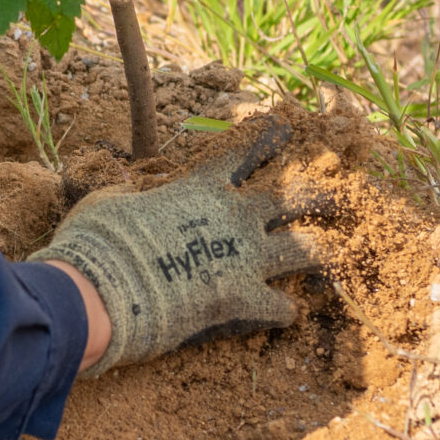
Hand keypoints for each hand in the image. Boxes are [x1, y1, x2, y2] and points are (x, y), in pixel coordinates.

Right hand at [29, 123, 315, 376]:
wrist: (103, 289)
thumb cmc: (98, 241)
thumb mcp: (108, 201)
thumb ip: (128, 193)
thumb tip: (125, 186)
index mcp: (201, 187)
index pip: (243, 152)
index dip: (267, 137)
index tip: (287, 126)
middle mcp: (233, 216)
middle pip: (292, 196)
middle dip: (320, 193)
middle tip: (341, 193)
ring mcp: (244, 257)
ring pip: (304, 249)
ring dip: (322, 251)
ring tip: (339, 253)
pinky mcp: (243, 299)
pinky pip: (281, 307)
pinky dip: (284, 311)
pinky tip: (290, 314)